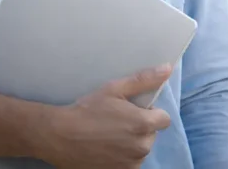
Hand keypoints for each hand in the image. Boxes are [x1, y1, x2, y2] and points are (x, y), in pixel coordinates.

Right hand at [34, 65, 173, 168]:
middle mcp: (141, 147)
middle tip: (117, 122)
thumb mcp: (114, 89)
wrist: (60, 136)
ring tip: (109, 136)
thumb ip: (144, 80)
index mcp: (143, 124)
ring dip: (131, 144)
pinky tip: (106, 150)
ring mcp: (131, 164)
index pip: (164, 119)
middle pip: (151, 135)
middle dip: (140, 128)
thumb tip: (168, 68)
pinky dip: (122, 158)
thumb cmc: (87, 110)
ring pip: (140, 150)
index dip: (151, 113)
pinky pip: (129, 164)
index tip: (134, 111)